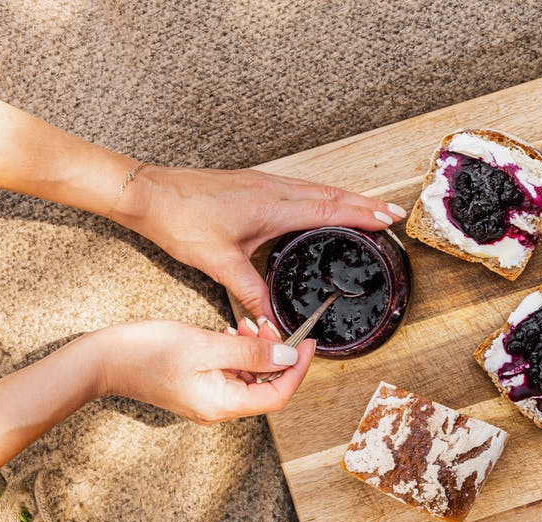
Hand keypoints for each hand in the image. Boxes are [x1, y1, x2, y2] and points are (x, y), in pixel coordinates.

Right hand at [94, 319, 315, 424]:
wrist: (103, 360)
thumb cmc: (148, 352)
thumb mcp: (207, 346)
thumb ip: (250, 354)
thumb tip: (287, 358)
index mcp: (223, 404)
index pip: (279, 395)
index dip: (299, 370)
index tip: (308, 343)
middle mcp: (218, 408)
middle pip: (266, 385)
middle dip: (275, 354)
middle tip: (267, 325)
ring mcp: (208, 399)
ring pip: (249, 376)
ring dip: (255, 349)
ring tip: (245, 324)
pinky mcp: (198, 387)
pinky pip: (231, 372)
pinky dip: (237, 352)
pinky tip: (229, 331)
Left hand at [115, 166, 405, 319]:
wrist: (148, 193)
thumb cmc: (181, 221)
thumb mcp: (218, 263)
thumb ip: (249, 291)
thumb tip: (270, 319)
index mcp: (272, 207)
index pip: (329, 209)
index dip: (361, 216)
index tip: (387, 221)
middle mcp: (274, 190)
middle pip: (331, 194)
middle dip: (365, 204)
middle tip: (392, 214)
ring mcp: (264, 183)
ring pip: (317, 187)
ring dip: (346, 197)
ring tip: (368, 207)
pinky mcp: (253, 183)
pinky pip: (300, 186)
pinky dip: (323, 194)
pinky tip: (322, 202)